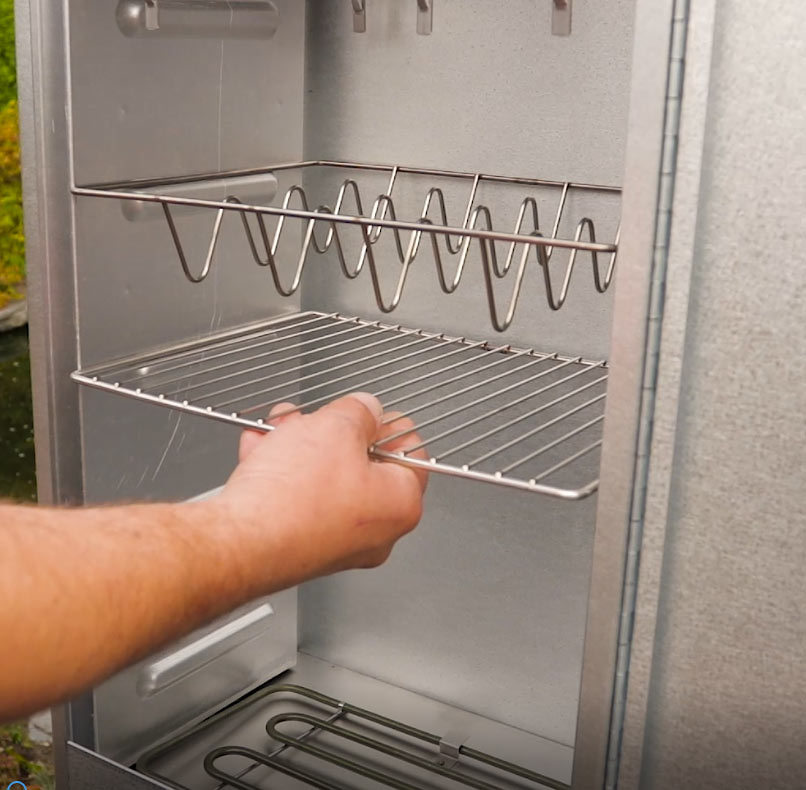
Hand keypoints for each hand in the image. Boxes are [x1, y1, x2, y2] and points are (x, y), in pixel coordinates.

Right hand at [219, 393, 427, 588]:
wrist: (238, 541)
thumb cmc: (293, 499)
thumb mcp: (335, 427)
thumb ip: (359, 411)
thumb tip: (366, 409)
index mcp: (401, 504)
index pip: (410, 453)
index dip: (387, 424)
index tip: (369, 412)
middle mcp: (375, 532)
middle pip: (361, 464)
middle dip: (330, 433)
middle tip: (315, 419)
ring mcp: (337, 543)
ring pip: (325, 479)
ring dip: (300, 447)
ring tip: (277, 431)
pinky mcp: (301, 546)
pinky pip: (298, 499)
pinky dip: (281, 473)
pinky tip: (260, 452)